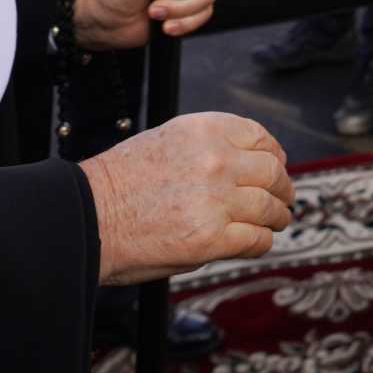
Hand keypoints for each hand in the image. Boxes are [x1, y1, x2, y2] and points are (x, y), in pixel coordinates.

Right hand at [83, 112, 293, 284]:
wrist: (88, 216)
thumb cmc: (121, 183)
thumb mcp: (168, 141)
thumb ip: (210, 148)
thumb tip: (247, 165)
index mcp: (206, 130)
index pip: (261, 138)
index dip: (275, 155)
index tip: (277, 166)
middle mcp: (216, 159)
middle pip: (273, 173)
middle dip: (282, 188)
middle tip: (284, 200)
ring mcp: (217, 199)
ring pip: (270, 207)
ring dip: (277, 217)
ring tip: (276, 222)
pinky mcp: (211, 239)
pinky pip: (257, 239)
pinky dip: (261, 243)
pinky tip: (255, 243)